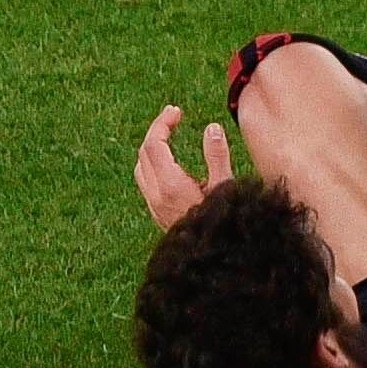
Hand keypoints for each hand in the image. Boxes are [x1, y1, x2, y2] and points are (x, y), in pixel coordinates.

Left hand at [136, 104, 234, 228]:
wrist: (210, 256)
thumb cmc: (223, 222)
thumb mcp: (226, 186)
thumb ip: (217, 155)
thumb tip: (211, 128)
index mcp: (171, 184)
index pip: (154, 144)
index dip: (162, 123)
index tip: (176, 111)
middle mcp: (156, 194)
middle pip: (143, 152)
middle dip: (157, 130)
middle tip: (174, 116)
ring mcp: (153, 204)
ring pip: (140, 167)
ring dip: (151, 147)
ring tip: (168, 134)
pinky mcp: (156, 211)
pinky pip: (144, 180)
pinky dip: (152, 163)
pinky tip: (168, 160)